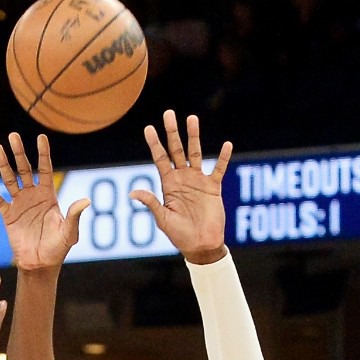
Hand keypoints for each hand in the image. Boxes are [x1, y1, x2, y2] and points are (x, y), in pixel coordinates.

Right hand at [0, 133, 87, 270]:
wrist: (41, 264)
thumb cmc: (58, 248)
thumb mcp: (69, 232)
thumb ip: (74, 215)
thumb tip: (86, 200)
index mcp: (48, 195)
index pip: (44, 169)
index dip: (43, 153)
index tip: (40, 137)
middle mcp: (32, 195)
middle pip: (24, 169)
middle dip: (19, 152)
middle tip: (13, 136)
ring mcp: (19, 204)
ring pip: (9, 180)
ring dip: (2, 165)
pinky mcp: (7, 216)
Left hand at [130, 111, 230, 263]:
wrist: (200, 245)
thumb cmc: (179, 235)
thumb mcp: (163, 219)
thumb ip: (150, 202)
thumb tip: (132, 192)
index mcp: (169, 184)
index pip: (160, 159)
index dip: (155, 144)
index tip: (148, 128)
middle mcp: (183, 178)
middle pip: (176, 150)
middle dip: (172, 132)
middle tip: (169, 113)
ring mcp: (198, 181)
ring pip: (196, 153)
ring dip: (194, 136)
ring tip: (192, 118)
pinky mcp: (213, 187)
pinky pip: (219, 169)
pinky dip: (223, 158)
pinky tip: (227, 145)